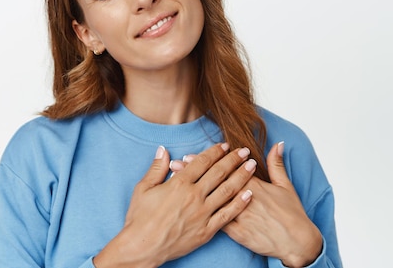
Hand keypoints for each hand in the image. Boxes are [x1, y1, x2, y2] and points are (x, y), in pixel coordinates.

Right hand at [93, 143, 255, 267]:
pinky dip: (240, 203)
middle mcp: (193, 196)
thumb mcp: (143, 188)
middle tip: (244, 151)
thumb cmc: (139, 218)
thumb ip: (157, 168)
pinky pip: (227, 214)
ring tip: (252, 166)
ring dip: (241, 176)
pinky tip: (249, 194)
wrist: (142, 247)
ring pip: (227, 190)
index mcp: (179, 184)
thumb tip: (163, 149)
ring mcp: (202, 213)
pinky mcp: (206, 230)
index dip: (215, 152)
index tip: (225, 145)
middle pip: (219, 173)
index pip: (202, 162)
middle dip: (233, 160)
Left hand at [172, 142, 323, 266]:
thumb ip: (277, 164)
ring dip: (194, 190)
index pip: (226, 169)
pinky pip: (217, 222)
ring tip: (177, 182)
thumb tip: (278, 144)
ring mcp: (240, 217)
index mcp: (254, 186)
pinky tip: (188, 207)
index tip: (191, 155)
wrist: (296, 241)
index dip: (208, 162)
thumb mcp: (286, 186)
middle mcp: (244, 199)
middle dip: (195, 172)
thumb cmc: (292, 214)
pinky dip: (201, 213)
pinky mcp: (238, 233)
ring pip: (212, 200)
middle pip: (215, 182)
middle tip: (177, 163)